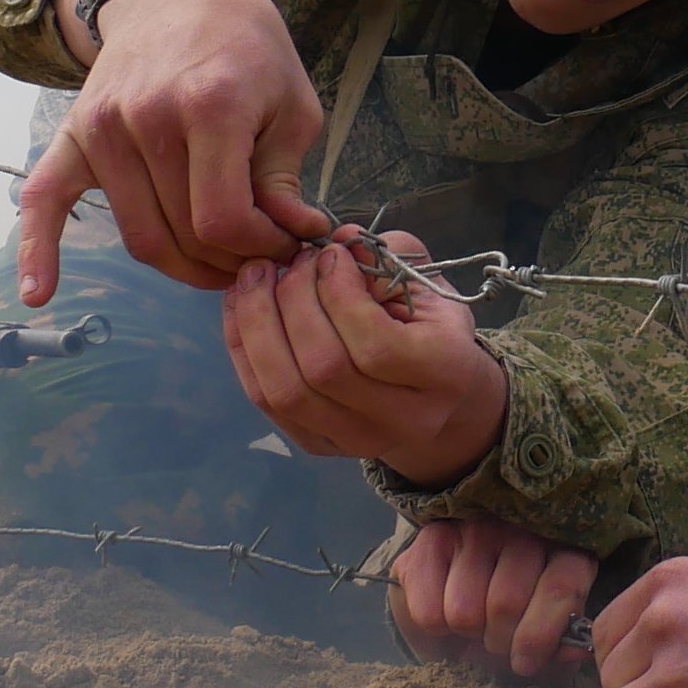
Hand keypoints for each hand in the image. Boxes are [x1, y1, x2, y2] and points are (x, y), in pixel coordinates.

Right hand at [20, 0, 328, 298]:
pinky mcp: (74, 134)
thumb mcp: (292, 103)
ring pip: (139, 236)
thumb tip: (294, 235)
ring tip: (218, 260)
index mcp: (209, 106)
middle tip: (259, 257)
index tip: (285, 242)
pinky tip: (39, 293)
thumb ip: (286, 177)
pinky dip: (38, 249)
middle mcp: (147, 118)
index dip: (260, 248)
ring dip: (182, 265)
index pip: (224, 218)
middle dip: (228, 261)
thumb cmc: (248, 47)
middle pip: (183, 234)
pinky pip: (46, 199)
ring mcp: (103, 127)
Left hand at [219, 231, 510, 487]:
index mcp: (445, 373)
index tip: (329, 254)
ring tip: (255, 276)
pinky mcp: (318, 446)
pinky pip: (264, 401)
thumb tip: (337, 240)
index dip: (340, 294)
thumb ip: (387, 256)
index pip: (377, 345)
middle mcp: (402, 420)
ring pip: (285, 391)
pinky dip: (244, 348)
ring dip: (257, 324)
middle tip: (289, 261)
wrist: (442, 404)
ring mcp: (355, 441)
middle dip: (293, 302)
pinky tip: (242, 306)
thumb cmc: (434, 330)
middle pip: (324, 369)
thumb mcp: (428, 284)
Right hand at [391, 514, 596, 680]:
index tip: (526, 663)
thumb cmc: (511, 618)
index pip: (560, 588)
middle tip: (496, 641)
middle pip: (506, 603)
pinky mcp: (432, 539)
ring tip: (474, 624)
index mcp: (564, 549)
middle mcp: (521, 529)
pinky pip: (429, 612)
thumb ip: (559, 644)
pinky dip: (436, 628)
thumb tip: (577, 651)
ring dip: (467, 633)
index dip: (541, 635)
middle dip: (498, 640)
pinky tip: (446, 612)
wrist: (456, 591)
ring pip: (465, 611)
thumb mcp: (543, 634)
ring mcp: (475, 529)